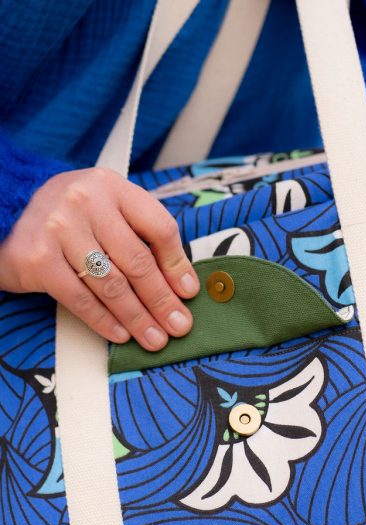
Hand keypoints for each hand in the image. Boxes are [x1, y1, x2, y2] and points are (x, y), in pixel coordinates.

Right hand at [0, 168, 200, 350]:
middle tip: (179, 326)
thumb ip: (138, 234)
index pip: (159, 228)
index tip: (188, 293)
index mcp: (112, 186)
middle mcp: (87, 202)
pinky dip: (104, 320)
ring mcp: (60, 229)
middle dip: (162, 301)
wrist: (4, 211)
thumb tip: (179, 283)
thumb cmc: (67, 216)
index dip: (178, 266)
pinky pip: (80, 298)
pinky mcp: (39, 259)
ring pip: (112, 284)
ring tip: (154, 338)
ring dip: (137, 318)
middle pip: (138, 262)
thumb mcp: (104, 208)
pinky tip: (121, 334)